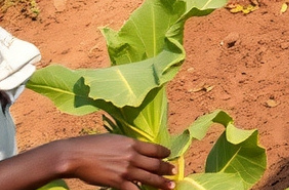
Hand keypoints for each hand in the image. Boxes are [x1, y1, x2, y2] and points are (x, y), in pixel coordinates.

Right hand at [56, 135, 174, 189]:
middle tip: (174, 172)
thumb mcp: (113, 140)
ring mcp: (126, 169)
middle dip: (167, 169)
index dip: (164, 152)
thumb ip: (125, 146)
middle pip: (155, 163)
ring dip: (161, 182)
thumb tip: (133, 149)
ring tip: (171, 186)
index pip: (154, 148)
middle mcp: (132, 156)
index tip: (169, 155)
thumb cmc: (90, 145)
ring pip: (150, 177)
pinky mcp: (118, 181)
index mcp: (132, 143)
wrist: (76, 155)